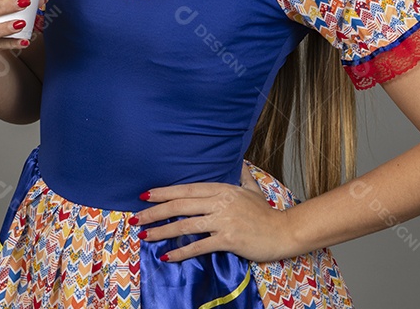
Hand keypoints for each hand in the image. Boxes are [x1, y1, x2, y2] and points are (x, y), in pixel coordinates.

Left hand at [133, 164, 295, 262]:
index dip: (163, 192)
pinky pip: (199, 246)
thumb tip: (239, 161)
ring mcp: (223, 220)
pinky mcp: (228, 239)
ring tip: (144, 236)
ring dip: (161, 231)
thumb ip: (242, 175)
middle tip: (136, 217)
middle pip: (179, 205)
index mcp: (221, 189)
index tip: (145, 195)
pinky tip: (167, 257)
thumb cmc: (266, 213)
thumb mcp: (252, 189)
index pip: (185, 189)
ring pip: (184, 225)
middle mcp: (219, 202)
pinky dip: (181, 252)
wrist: (284, 231)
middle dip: (154, 211)